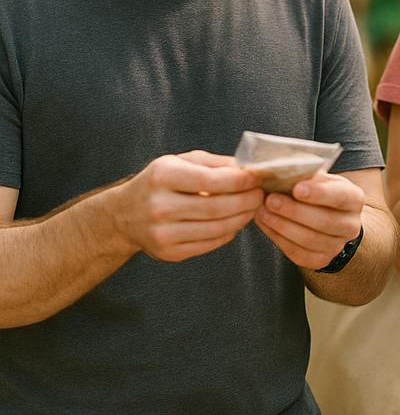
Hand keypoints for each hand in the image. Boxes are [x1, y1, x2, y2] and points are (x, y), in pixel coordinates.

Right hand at [111, 151, 263, 262]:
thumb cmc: (159, 182)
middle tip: (261, 195)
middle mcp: (159, 206)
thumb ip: (216, 163)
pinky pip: (209, 244)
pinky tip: (234, 222)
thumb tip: (249, 168)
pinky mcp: (168, 253)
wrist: (123, 215)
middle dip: (247, 201)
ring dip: (243, 218)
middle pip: (217, 208)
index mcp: (163, 176)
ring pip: (216, 229)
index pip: (212, 181)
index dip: (241, 181)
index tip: (257, 178)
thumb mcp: (181, 161)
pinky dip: (228, 233)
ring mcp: (162, 233)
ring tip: (252, 208)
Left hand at [254, 172, 364, 269]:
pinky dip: (278, 238)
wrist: (330, 221)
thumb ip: (308, 176)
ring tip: (263, 212)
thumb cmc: (321, 194)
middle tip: (270, 200)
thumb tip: (283, 171)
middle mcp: (351, 225)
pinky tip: (265, 224)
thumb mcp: (321, 180)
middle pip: (325, 221)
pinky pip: (297, 253)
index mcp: (354, 199)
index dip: (319, 194)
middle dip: (294, 211)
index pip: (341, 196)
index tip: (296, 188)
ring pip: (309, 239)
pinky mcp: (320, 260)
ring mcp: (337, 246)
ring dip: (282, 225)